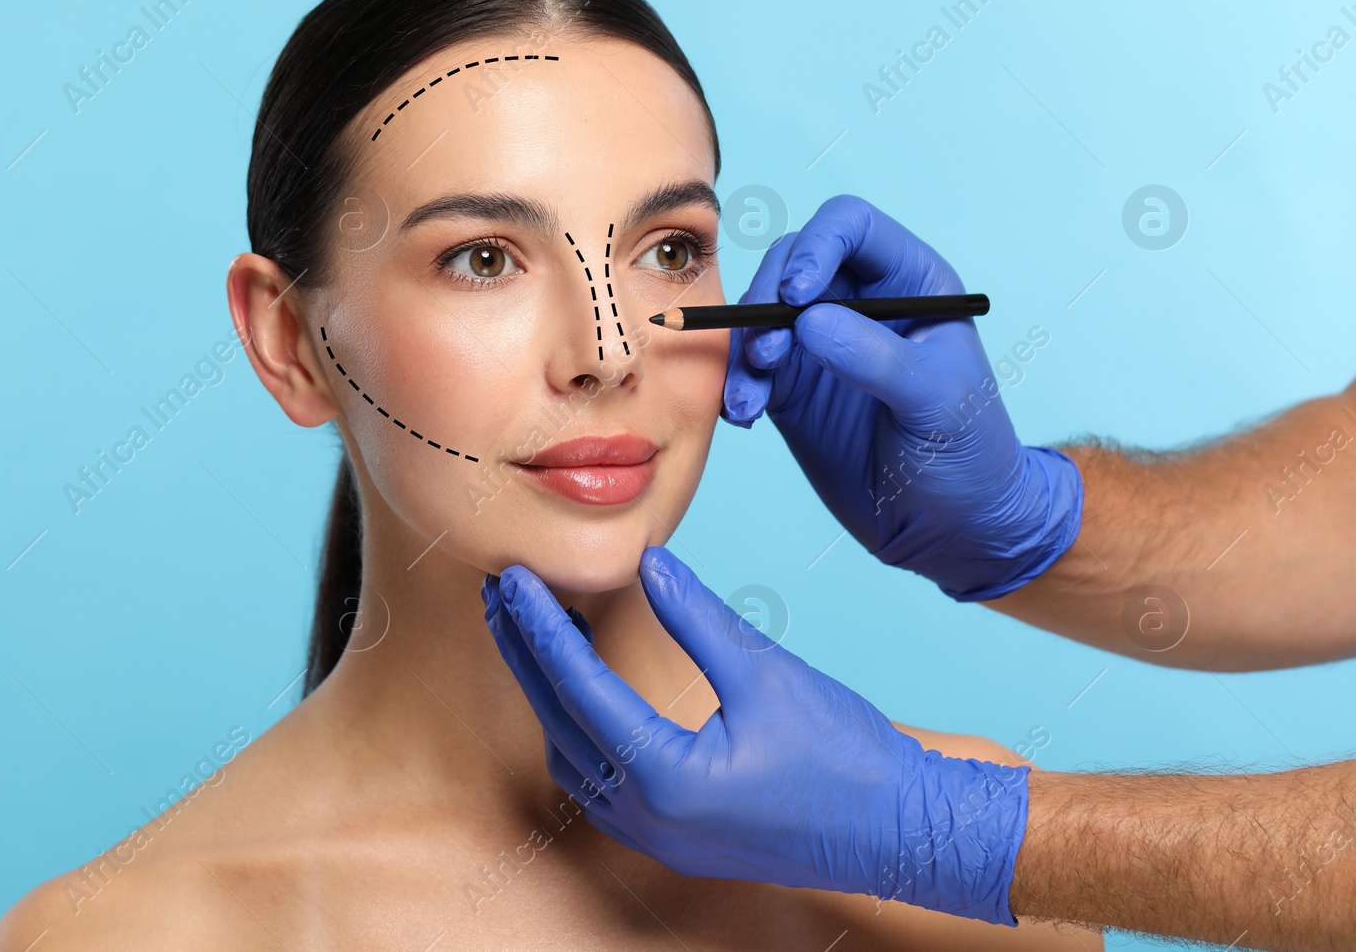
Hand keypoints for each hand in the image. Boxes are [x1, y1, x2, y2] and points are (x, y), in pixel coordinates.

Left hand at [481, 546, 1029, 924]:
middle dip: (524, 654)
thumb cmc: (845, 757)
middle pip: (558, 721)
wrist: (901, 832)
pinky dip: (577, 727)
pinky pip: (597, 780)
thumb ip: (698, 617)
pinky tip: (579, 690)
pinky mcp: (672, 837)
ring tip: (531, 631)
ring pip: (571, 755)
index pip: (576, 688)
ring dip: (546, 692)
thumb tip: (647, 562)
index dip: (540, 626)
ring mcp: (655, 835)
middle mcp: (645, 816)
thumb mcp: (768, 673)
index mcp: (664, 777)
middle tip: (499, 595)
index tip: (513, 578)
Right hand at [721, 194, 1082, 600]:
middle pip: (791, 262)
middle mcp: (859, 302)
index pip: (851, 227)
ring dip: (743, 349)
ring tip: (753, 398)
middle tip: (767, 354)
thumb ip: (877, 358)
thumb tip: (810, 320)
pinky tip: (746, 417)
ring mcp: (820, 345)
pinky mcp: (792, 389)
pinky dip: (738, 387)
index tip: (798, 295)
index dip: (817, 246)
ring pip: (759, 315)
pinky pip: (749, 369)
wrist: (953, 528)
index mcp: (910, 282)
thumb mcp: (936, 401)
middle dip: (766, 301)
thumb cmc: (969, 454)